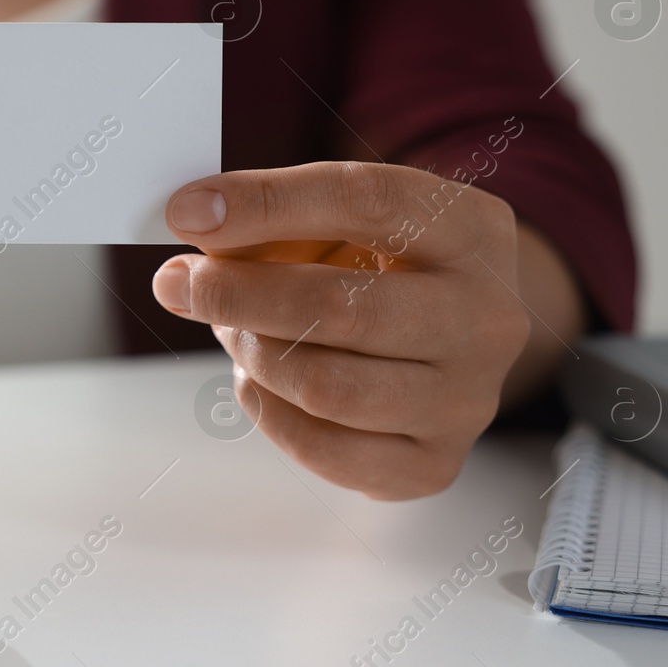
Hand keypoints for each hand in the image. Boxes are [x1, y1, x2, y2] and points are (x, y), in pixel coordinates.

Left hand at [152, 161, 531, 499]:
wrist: (446, 334)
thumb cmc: (379, 264)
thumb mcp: (342, 217)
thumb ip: (275, 215)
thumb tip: (194, 222)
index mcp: (472, 229)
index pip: (368, 203)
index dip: (267, 204)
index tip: (189, 213)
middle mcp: (486, 319)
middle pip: (341, 310)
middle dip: (237, 294)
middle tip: (180, 282)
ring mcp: (468, 400)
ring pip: (327, 389)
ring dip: (252, 354)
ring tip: (230, 328)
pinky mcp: (434, 464)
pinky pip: (326, 452)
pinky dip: (268, 413)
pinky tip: (257, 379)